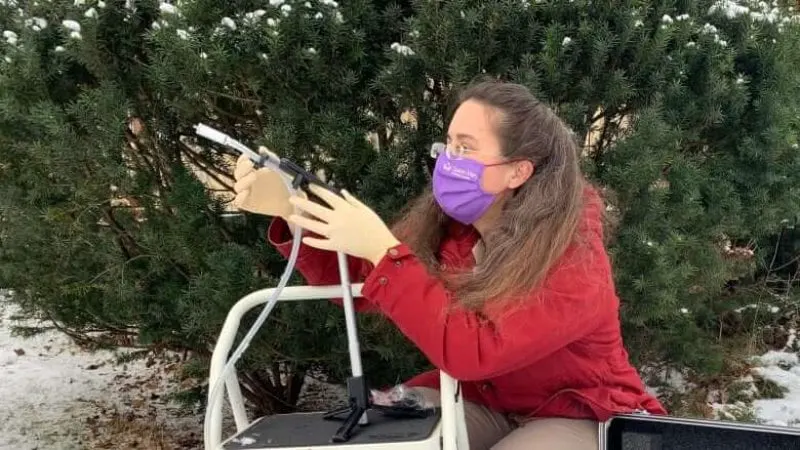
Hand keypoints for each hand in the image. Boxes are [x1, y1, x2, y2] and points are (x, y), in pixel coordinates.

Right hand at [232, 152, 302, 217]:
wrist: (292, 201)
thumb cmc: (285, 184)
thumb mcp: (280, 169)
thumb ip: (272, 158)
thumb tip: (262, 149)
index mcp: (253, 172)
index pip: (241, 165)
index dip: (242, 160)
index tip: (247, 156)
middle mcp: (248, 182)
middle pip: (238, 174)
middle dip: (242, 168)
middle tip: (251, 164)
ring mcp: (247, 194)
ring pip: (237, 187)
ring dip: (243, 181)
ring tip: (254, 176)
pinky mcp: (248, 205)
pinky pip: (239, 202)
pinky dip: (240, 197)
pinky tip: (246, 192)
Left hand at [286, 184, 400, 264]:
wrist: (380, 246)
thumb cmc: (375, 227)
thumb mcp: (365, 209)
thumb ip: (352, 200)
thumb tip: (342, 191)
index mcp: (346, 209)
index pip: (328, 196)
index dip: (317, 189)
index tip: (309, 185)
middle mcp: (338, 219)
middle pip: (316, 209)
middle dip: (302, 203)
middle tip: (292, 199)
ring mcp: (335, 233)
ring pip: (314, 226)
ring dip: (301, 221)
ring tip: (291, 217)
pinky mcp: (336, 245)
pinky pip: (321, 243)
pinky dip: (312, 241)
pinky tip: (304, 238)